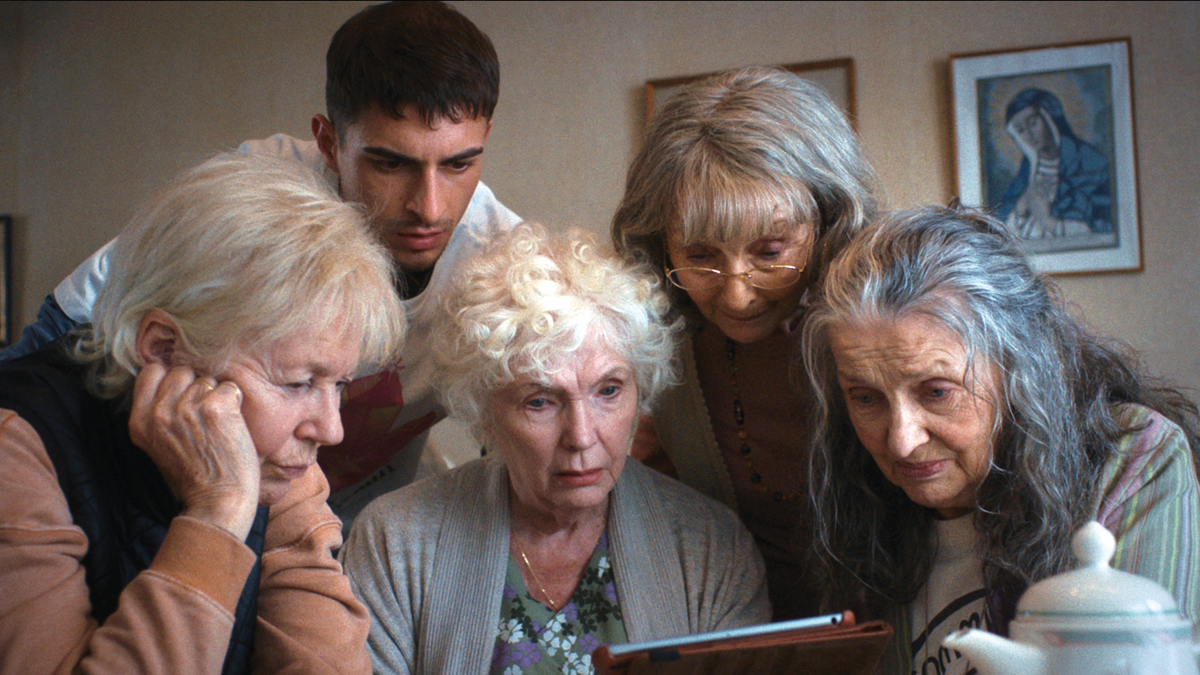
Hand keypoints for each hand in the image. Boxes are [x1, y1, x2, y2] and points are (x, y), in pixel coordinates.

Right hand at [129, 363, 259, 539]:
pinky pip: (230, 387)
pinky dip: (236, 402)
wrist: (218, 502)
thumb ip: (158, 413)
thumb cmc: (195, 476)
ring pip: (207, 379)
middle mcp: (159, 412)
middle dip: (196, 387)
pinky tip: (232, 426)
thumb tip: (169, 378)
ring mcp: (187, 408)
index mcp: (140, 421)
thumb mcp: (158, 446)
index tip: (182, 397)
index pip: (151, 372)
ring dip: (216, 397)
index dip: (171, 380)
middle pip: (181, 371)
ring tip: (217, 427)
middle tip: (204, 417)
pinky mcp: (216, 407)